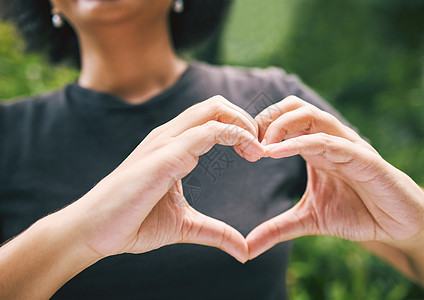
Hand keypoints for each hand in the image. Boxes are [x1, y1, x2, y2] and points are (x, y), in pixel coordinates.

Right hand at [62, 95, 264, 262]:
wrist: (94, 231)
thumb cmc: (132, 222)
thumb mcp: (184, 226)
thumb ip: (215, 232)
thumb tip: (243, 250)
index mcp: (173, 146)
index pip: (212, 117)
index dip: (240, 127)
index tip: (257, 152)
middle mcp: (169, 136)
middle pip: (215, 104)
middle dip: (246, 119)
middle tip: (262, 147)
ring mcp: (165, 142)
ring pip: (213, 109)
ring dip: (244, 124)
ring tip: (259, 150)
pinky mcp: (164, 156)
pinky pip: (207, 132)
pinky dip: (236, 135)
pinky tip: (250, 153)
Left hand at [247, 96, 423, 258]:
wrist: (396, 225)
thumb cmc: (355, 213)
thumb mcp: (308, 220)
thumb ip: (278, 229)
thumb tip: (247, 249)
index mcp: (315, 147)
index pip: (284, 120)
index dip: (260, 127)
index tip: (240, 147)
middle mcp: (329, 139)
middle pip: (294, 107)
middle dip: (267, 118)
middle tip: (247, 141)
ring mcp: (347, 145)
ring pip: (312, 116)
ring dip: (281, 125)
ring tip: (261, 146)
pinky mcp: (364, 158)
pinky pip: (330, 141)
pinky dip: (302, 142)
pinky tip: (277, 152)